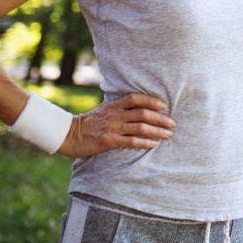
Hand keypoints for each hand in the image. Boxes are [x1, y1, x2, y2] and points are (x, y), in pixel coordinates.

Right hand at [57, 92, 174, 158]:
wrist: (69, 135)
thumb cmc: (89, 122)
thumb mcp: (103, 109)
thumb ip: (119, 107)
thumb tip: (137, 105)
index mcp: (114, 105)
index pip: (136, 98)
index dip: (151, 100)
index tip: (164, 105)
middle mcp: (115, 115)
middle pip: (143, 113)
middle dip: (161, 118)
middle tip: (173, 123)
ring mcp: (113, 128)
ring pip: (140, 127)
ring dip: (157, 131)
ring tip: (169, 134)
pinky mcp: (109, 141)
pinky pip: (131, 141)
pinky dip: (144, 142)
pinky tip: (154, 144)